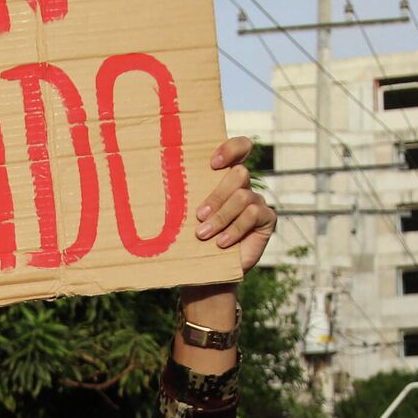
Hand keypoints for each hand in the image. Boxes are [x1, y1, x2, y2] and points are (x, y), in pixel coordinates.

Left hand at [192, 137, 275, 277]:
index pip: (240, 148)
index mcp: (224, 176)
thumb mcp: (185, 214)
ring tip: (203, 234)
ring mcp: (257, 201)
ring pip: (243, 196)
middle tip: (199, 215)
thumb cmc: (192, 238)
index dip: (231, 148)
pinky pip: (253, 215)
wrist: (208, 269)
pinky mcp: (266, 219)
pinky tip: (221, 243)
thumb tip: (150, 176)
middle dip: (217, 195)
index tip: (212, 163)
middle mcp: (243, 186)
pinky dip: (234, 229)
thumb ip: (182, 195)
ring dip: (221, 216)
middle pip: (239, 173)